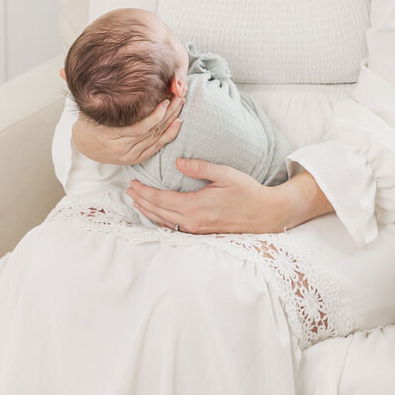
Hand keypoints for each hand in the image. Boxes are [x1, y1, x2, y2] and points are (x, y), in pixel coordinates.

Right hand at [72, 95, 184, 166]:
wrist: (84, 144)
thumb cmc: (89, 122)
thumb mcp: (90, 109)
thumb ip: (98, 97)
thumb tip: (90, 73)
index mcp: (110, 136)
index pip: (140, 127)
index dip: (156, 115)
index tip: (166, 100)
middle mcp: (121, 149)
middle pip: (151, 131)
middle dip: (169, 113)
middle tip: (179, 97)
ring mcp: (129, 156)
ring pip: (156, 138)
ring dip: (171, 121)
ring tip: (180, 104)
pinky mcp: (135, 159)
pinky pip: (156, 147)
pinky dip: (169, 135)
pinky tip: (177, 123)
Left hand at [127, 159, 329, 235]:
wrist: (266, 214)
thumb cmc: (247, 192)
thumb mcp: (225, 174)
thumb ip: (200, 167)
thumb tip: (177, 162)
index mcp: (195, 206)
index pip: (160, 199)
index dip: (144, 192)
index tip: (132, 183)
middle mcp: (192, 221)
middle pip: (157, 212)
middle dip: (141, 201)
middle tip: (128, 190)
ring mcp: (196, 230)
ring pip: (163, 222)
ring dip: (148, 211)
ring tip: (136, 201)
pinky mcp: (201, 233)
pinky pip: (173, 227)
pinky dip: (159, 220)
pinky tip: (156, 214)